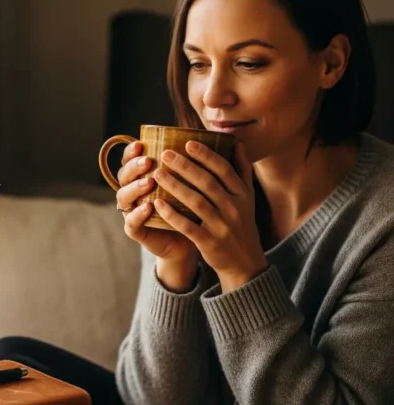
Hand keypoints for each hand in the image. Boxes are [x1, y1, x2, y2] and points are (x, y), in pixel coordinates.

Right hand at [117, 141, 198, 291]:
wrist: (189, 244)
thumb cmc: (194, 211)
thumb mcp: (199, 187)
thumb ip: (208, 165)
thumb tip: (236, 142)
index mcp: (145, 176)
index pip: (131, 160)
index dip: (131, 151)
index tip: (141, 142)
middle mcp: (135, 192)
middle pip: (124, 175)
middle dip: (134, 166)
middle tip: (148, 161)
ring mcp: (133, 211)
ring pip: (124, 196)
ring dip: (135, 188)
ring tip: (150, 181)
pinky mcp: (136, 230)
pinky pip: (131, 222)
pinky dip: (139, 214)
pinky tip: (149, 207)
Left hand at [152, 140, 267, 291]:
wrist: (244, 262)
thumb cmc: (240, 223)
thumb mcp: (247, 198)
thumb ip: (241, 171)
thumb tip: (236, 143)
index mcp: (242, 194)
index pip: (223, 170)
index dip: (206, 155)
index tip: (188, 143)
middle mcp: (234, 208)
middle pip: (207, 183)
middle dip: (185, 166)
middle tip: (165, 154)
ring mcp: (222, 226)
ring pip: (196, 202)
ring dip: (175, 186)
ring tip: (157, 174)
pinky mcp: (209, 242)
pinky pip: (188, 226)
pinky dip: (173, 214)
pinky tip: (157, 203)